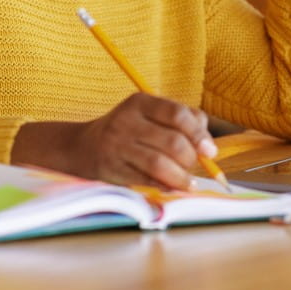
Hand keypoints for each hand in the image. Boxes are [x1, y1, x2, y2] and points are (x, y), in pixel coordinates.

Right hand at [11, 93, 218, 190]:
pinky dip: (163, 185)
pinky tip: (171, 187)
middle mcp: (127, 121)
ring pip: (159, 164)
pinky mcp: (111, 168)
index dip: (199, 134)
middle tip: (196, 167)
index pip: (178, 114)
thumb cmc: (128, 130)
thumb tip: (207, 144)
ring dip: (180, 177)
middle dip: (191, 159)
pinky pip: (144, 179)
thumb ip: (181, 121)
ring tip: (189, 184)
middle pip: (172, 142)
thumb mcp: (149, 115)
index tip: (210, 151)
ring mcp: (117, 145)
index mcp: (140, 101)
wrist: (81, 147)